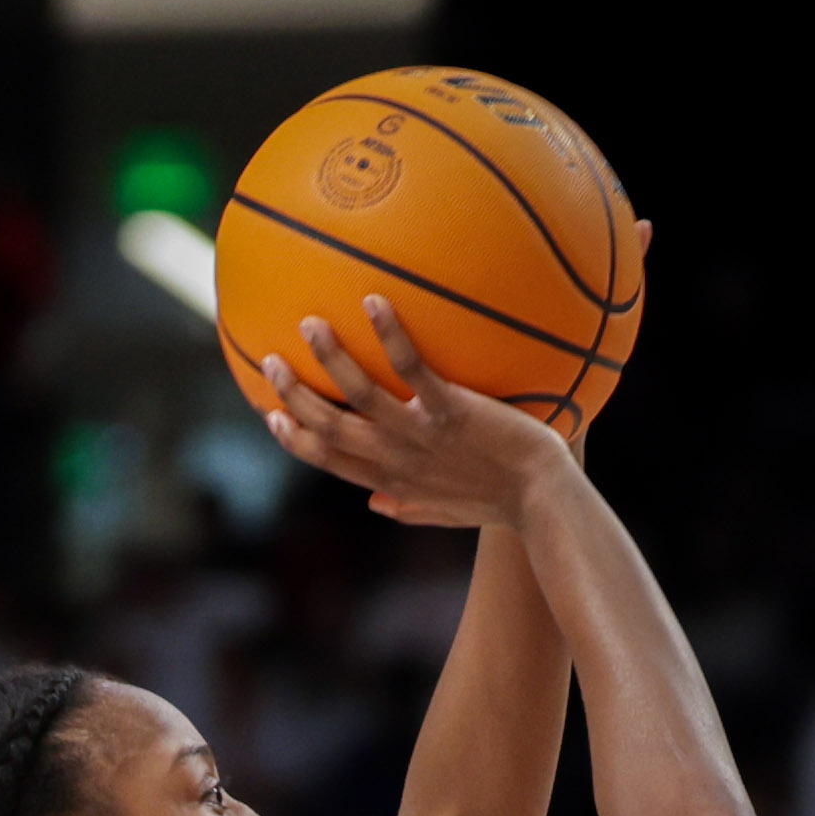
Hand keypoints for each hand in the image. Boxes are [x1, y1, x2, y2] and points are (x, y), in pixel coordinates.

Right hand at [261, 295, 575, 527]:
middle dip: (294, 396)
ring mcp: (422, 435)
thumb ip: (410, 508)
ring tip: (308, 323)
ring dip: (330, 360)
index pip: (331, 460)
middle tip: (269, 361)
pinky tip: (373, 301)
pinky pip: (413, 369)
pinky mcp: (452, 412)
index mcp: (395, 479)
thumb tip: (374, 504)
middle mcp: (399, 458)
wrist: (545, 502)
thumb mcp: (448, 514)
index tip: (272, 416)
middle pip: (329, 428)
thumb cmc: (502, 504)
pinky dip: (390, 336)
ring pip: (359, 396)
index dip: (297, 440)